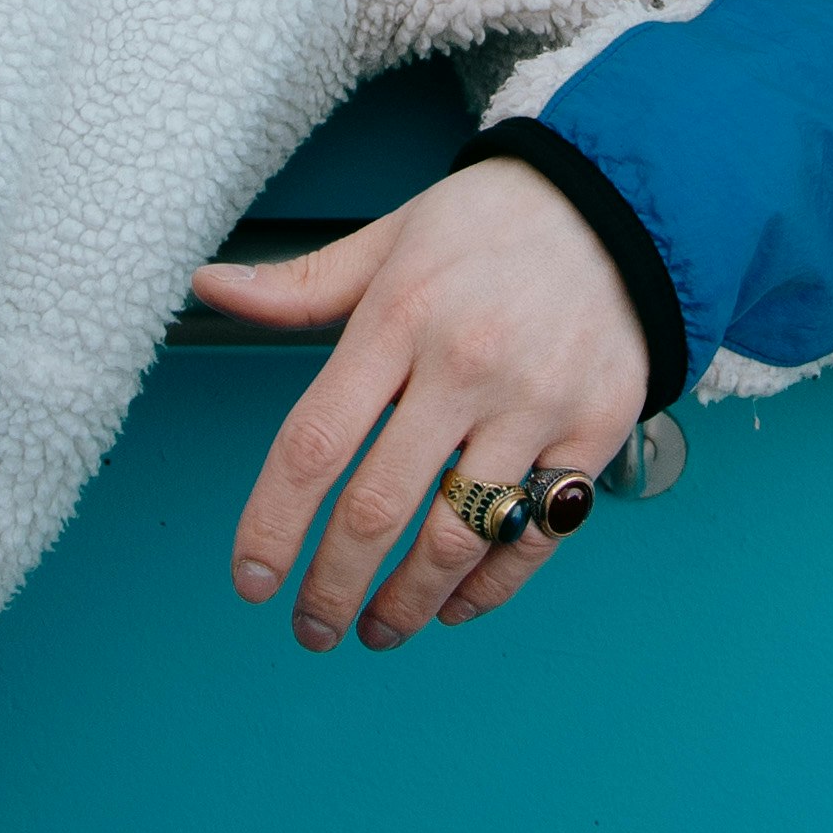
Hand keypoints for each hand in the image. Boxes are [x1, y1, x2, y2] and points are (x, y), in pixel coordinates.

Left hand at [189, 158, 649, 652]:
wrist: (623, 202)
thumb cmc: (491, 225)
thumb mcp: (390, 239)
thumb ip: (302, 285)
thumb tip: (210, 288)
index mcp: (400, 317)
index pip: (314, 441)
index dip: (273, 522)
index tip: (251, 577)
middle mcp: (465, 365)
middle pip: (378, 508)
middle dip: (332, 586)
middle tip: (312, 627)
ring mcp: (535, 403)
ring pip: (457, 538)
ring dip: (407, 604)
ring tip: (377, 630)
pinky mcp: (596, 430)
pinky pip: (536, 535)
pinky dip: (491, 587)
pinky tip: (454, 605)